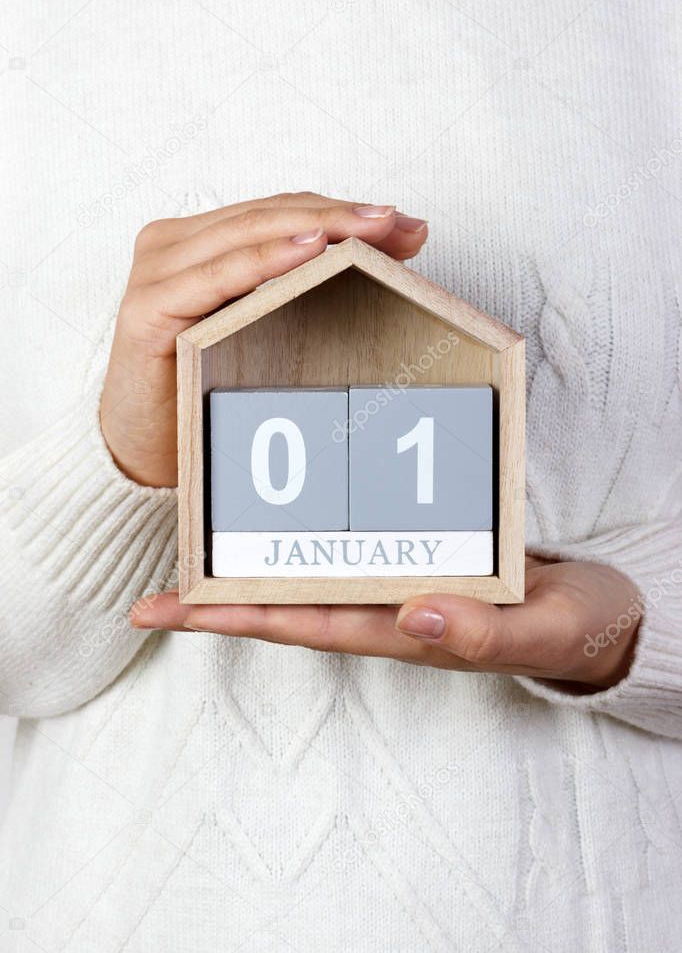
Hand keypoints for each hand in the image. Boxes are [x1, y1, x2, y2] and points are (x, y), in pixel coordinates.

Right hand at [101, 193, 427, 486]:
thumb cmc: (204, 387)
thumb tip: (394, 250)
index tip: (406, 224)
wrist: (144, 447)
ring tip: (368, 228)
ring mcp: (158, 270)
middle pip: (270, 215)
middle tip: (399, 224)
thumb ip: (305, 283)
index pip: (281, 210)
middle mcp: (174, 243)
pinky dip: (265, 260)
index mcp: (201, 240)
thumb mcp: (264, 326)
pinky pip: (217, 275)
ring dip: (316, 227)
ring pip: (247, 233)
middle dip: (341, 216)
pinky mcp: (148, 306)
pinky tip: (309, 249)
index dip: (342, 210)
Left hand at [130, 558, 641, 689]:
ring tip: (195, 546)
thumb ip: (482, 629)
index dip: (233, 618)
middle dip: (218, 602)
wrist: (602, 614)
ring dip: (252, 566)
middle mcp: (389, 609)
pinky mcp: (418, 556)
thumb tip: (411, 612)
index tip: (167, 613)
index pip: (304, 623)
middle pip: (289, 605)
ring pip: (311, 575)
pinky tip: (283, 510)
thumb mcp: (542, 628)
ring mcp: (400, 585)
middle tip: (149, 597)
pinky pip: (351, 546)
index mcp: (405, 629)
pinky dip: (308, 533)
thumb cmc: (573, 626)